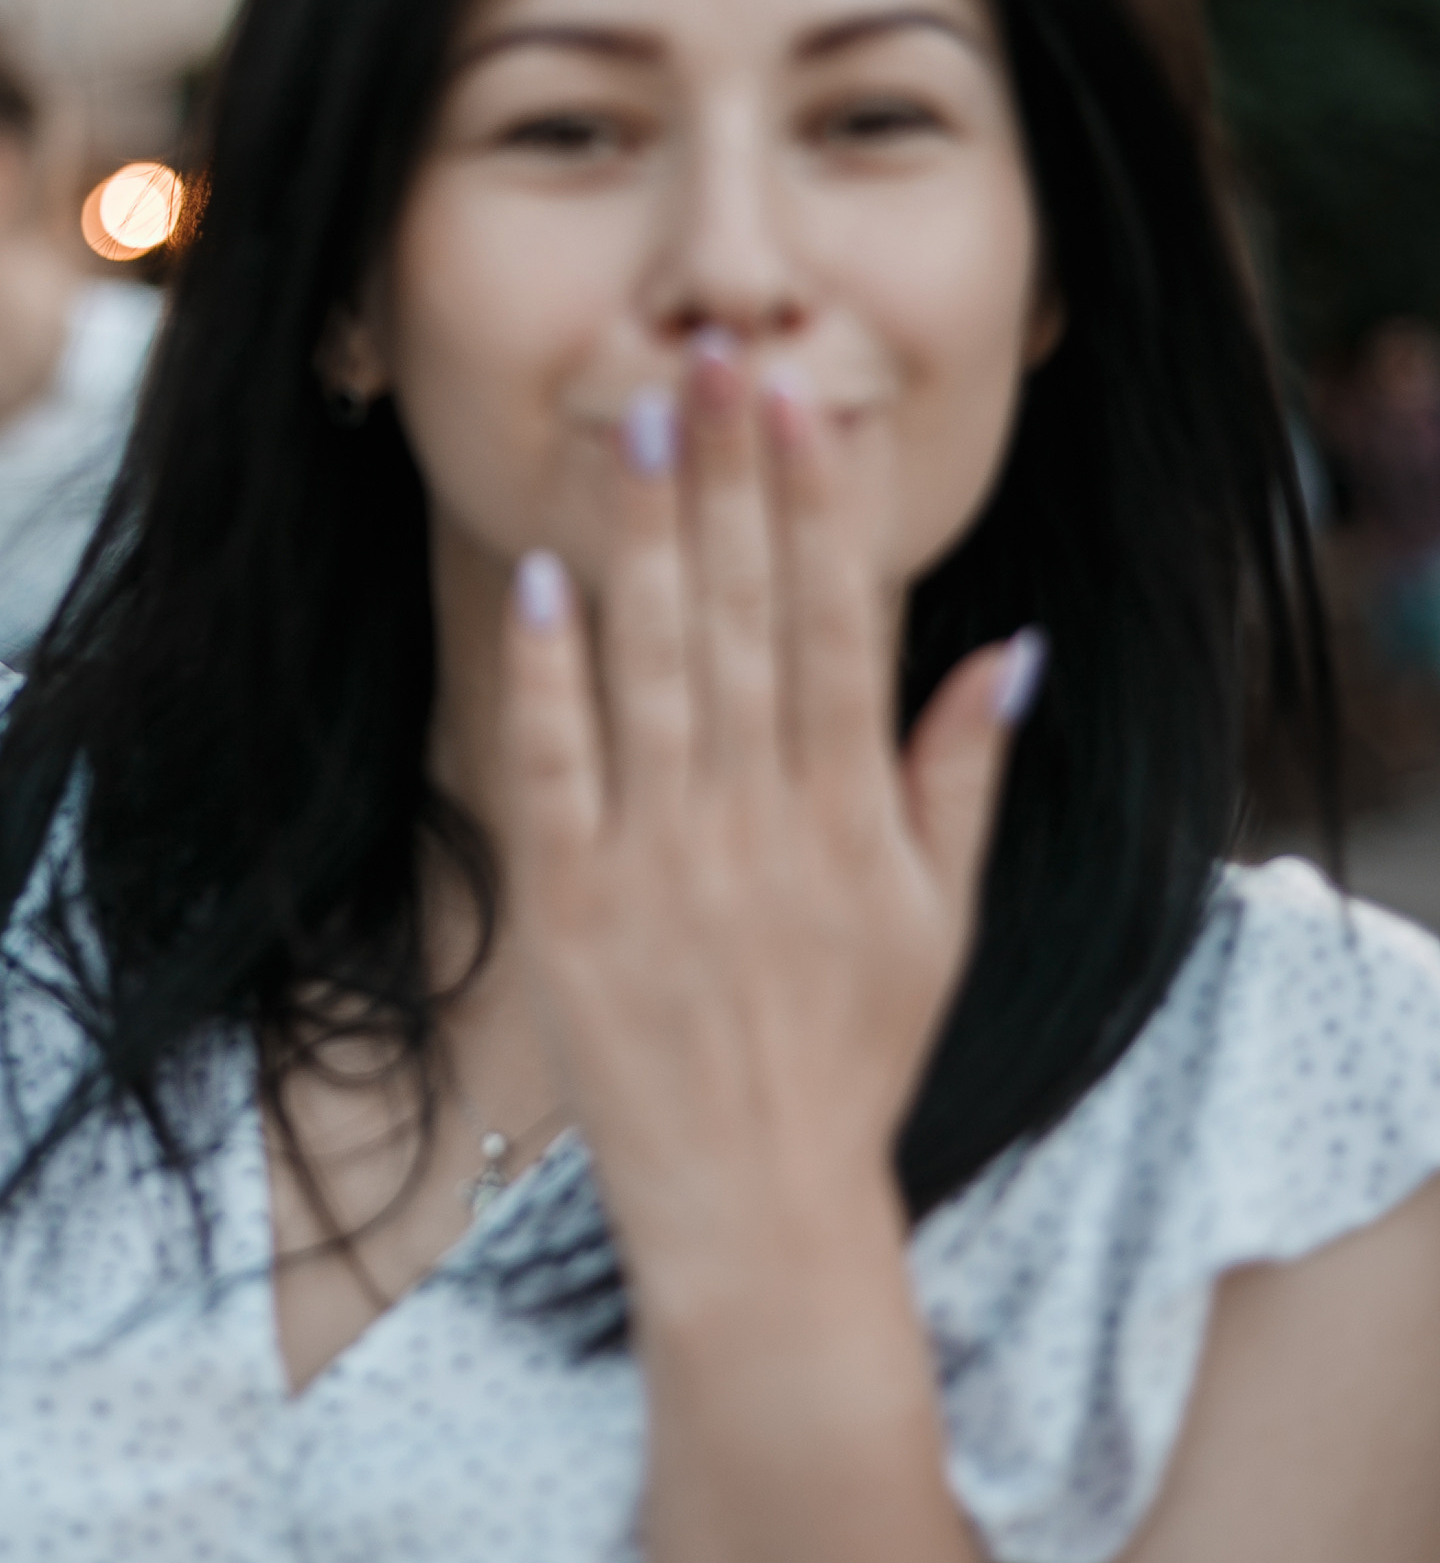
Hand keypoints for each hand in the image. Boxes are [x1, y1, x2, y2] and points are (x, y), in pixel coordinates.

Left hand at [501, 334, 1041, 1318]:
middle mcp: (759, 821)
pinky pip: (555, 764)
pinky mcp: (571, 902)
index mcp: (851, 816)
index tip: (808, 405)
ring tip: (641, 423)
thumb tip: (1017, 648)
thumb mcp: (937, 919)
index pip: (839, 626)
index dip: (822, 509)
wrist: (757, 1203)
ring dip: (649, 539)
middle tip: (718, 359)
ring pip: (653, 667)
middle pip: (746, 619)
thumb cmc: (852, 1056)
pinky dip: (549, 670)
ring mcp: (660, 858)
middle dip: (734, 482)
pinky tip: (544, 576)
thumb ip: (962, 774)